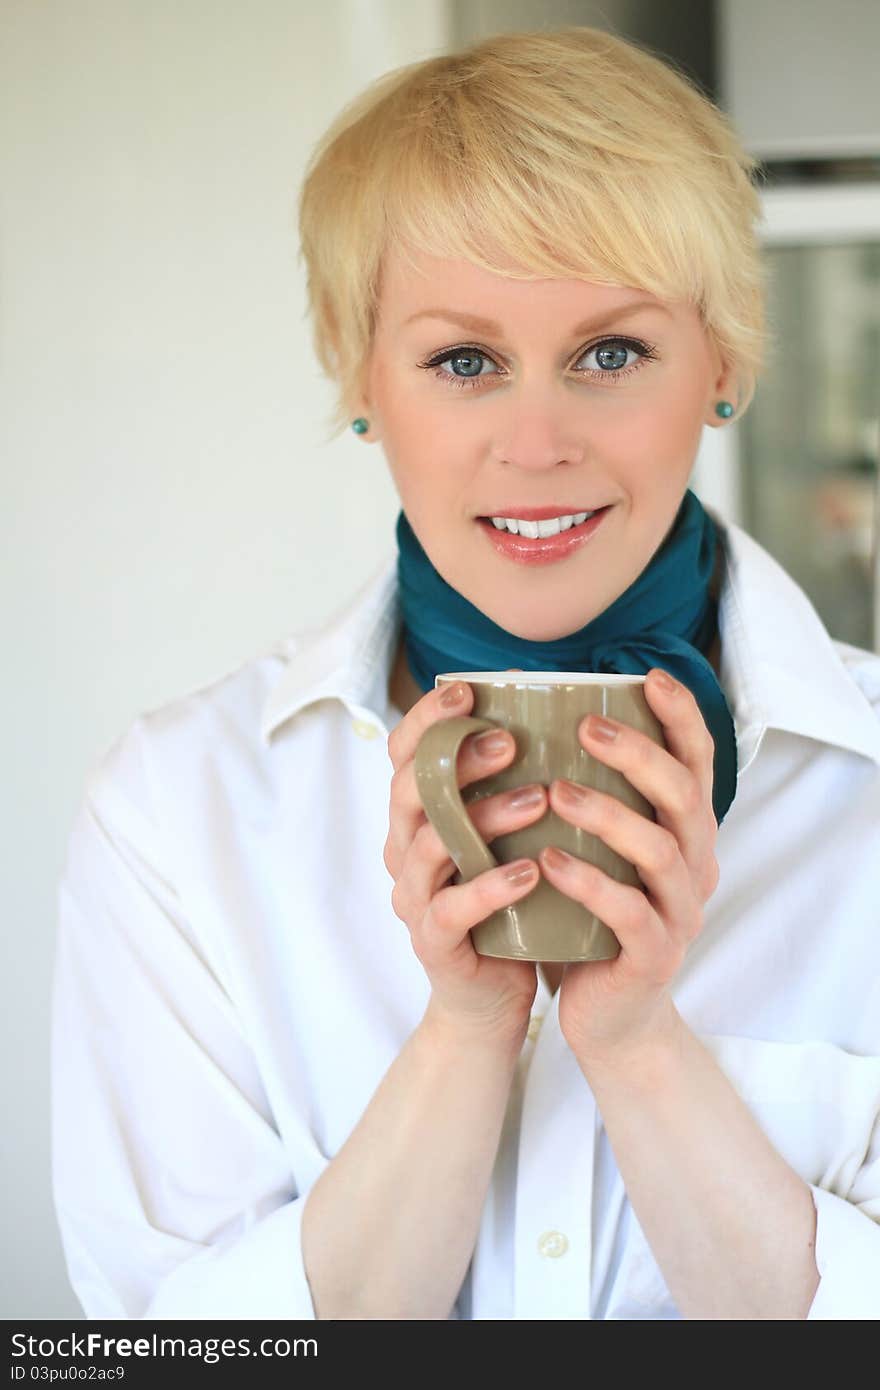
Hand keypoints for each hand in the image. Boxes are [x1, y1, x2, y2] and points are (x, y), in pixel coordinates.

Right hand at [384, 677, 547, 1044]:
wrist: (492, 998)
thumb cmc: (507, 903)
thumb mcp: (504, 836)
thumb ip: (512, 784)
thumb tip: (559, 711)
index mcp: (417, 817)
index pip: (403, 754)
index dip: (426, 719)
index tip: (467, 690)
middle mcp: (404, 850)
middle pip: (409, 791)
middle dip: (456, 759)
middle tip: (510, 740)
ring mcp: (414, 897)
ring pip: (433, 845)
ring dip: (485, 817)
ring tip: (539, 800)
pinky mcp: (434, 942)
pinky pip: (452, 909)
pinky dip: (491, 888)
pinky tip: (532, 872)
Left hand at [539, 668, 719, 1067]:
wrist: (609, 1017)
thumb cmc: (593, 917)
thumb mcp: (600, 850)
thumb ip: (590, 795)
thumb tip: (544, 718)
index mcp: (685, 833)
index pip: (698, 763)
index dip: (683, 718)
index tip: (650, 676)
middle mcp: (695, 866)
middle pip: (685, 796)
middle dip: (638, 752)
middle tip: (585, 725)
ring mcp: (679, 913)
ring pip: (659, 850)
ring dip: (608, 814)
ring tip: (556, 790)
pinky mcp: (653, 957)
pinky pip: (628, 914)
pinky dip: (589, 883)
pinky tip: (549, 861)